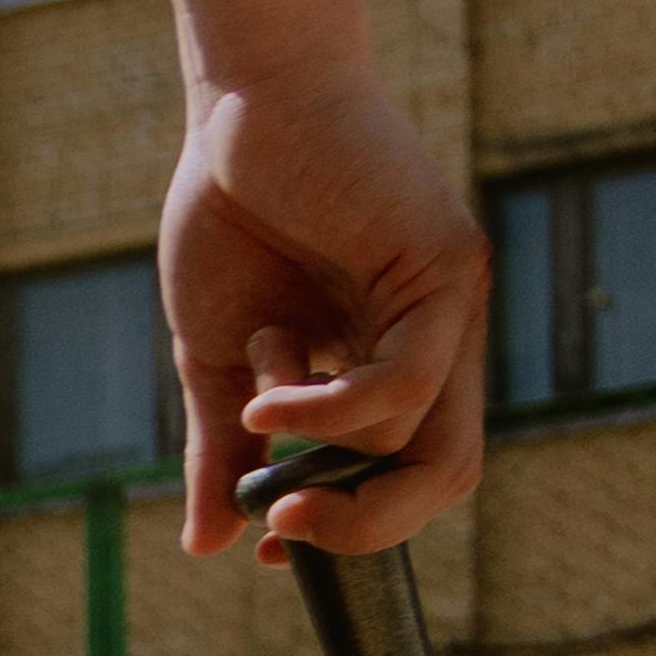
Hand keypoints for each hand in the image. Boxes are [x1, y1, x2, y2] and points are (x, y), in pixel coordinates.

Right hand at [160, 71, 484, 564]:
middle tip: (279, 524)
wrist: (242, 109)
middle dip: (363, 525)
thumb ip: (223, 446)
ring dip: (316, 439)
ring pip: (418, 438)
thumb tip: (204, 546)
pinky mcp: (449, 270)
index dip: (353, 527)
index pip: (405, 473)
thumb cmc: (232, 215)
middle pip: (442, 477)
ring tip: (255, 388)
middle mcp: (439, 339)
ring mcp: (452, 306)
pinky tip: (270, 394)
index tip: (273, 546)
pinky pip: (405, 384)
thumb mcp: (217, 356)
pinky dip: (330, 412)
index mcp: (392, 361)